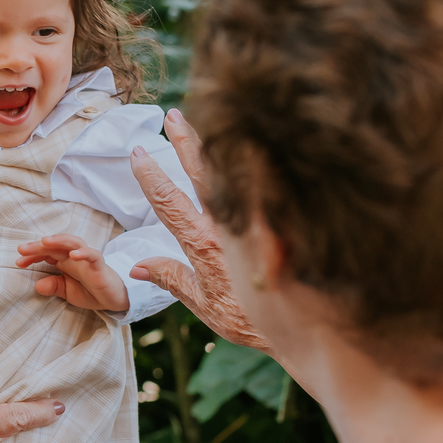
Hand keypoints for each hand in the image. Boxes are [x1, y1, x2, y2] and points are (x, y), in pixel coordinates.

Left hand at [15, 234, 128, 312]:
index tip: (18, 262)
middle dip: (38, 246)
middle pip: (55, 245)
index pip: (45, 253)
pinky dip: (83, 253)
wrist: (114, 299)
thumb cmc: (90, 291)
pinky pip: (93, 255)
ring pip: (73, 243)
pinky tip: (74, 255)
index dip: (32, 256)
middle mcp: (74, 256)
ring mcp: (87, 259)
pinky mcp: (100, 265)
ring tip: (45, 242)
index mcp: (64, 261)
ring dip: (59, 240)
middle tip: (22, 249)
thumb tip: (37, 285)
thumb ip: (53, 287)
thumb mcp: (67, 292)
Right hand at [128, 109, 269, 350]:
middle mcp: (229, 223)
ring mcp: (256, 217)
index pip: (169, 201)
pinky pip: (265, 179)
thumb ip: (173, 280)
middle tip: (171, 116)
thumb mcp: (205, 306)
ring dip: (215, 143)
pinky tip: (252, 142)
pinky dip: (254, 159)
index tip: (137, 153)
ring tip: (204, 121)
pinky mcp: (279, 218)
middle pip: (201, 172)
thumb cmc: (251, 321)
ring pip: (232, 169)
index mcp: (204, 243)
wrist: (305, 326)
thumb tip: (138, 266)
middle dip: (184, 142)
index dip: (150, 176)